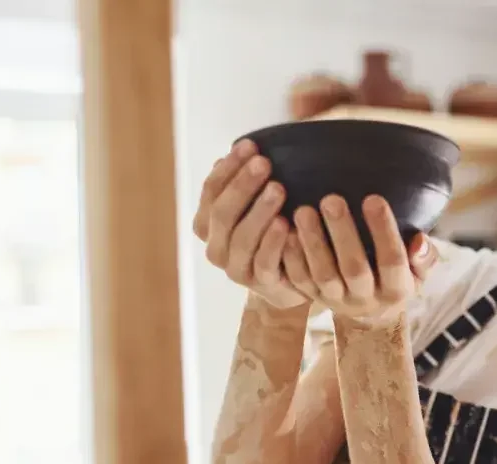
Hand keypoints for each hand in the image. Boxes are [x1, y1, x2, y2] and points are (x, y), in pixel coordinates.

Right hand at [193, 139, 307, 309]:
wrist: (289, 281)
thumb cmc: (271, 234)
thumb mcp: (256, 207)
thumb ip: (246, 184)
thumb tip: (243, 148)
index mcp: (208, 225)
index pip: (211, 191)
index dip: (229, 168)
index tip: (251, 146)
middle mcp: (216, 247)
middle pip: (222, 212)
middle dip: (242, 185)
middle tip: (264, 163)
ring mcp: (236, 269)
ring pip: (241, 238)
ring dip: (259, 211)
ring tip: (278, 188)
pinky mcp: (260, 284)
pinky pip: (264, 262)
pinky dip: (273, 242)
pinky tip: (286, 223)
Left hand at [282, 194, 438, 325]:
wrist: (371, 315)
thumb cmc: (397, 277)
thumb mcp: (419, 272)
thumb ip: (424, 256)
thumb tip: (419, 240)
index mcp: (397, 289)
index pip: (393, 260)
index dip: (383, 231)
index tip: (374, 198)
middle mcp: (366, 298)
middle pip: (354, 267)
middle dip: (342, 233)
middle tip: (331, 199)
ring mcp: (336, 300)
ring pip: (322, 274)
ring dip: (312, 242)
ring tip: (303, 210)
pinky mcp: (313, 297)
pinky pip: (299, 279)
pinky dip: (291, 256)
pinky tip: (285, 231)